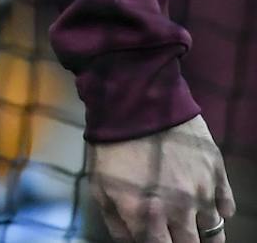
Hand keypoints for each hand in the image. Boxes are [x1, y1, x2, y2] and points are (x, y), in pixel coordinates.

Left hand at [91, 113, 232, 241]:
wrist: (134, 100)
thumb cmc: (110, 143)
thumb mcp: (100, 185)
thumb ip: (117, 222)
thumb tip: (133, 242)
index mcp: (145, 214)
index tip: (159, 240)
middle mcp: (178, 209)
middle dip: (182, 242)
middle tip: (177, 234)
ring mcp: (201, 191)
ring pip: (213, 230)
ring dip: (203, 231)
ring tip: (194, 225)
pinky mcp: (216, 172)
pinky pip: (227, 206)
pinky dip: (220, 209)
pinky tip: (209, 205)